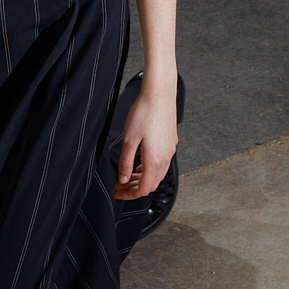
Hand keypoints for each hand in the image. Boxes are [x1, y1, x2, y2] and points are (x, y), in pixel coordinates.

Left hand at [114, 77, 177, 199]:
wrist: (160, 94)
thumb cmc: (144, 112)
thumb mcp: (129, 139)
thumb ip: (126, 162)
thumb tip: (124, 179)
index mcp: (155, 161)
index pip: (143, 189)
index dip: (129, 194)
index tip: (118, 192)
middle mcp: (165, 158)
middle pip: (151, 184)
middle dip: (134, 188)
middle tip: (120, 184)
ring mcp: (170, 150)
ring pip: (157, 174)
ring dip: (142, 178)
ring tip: (128, 174)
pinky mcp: (171, 142)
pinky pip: (161, 163)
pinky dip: (149, 168)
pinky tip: (140, 162)